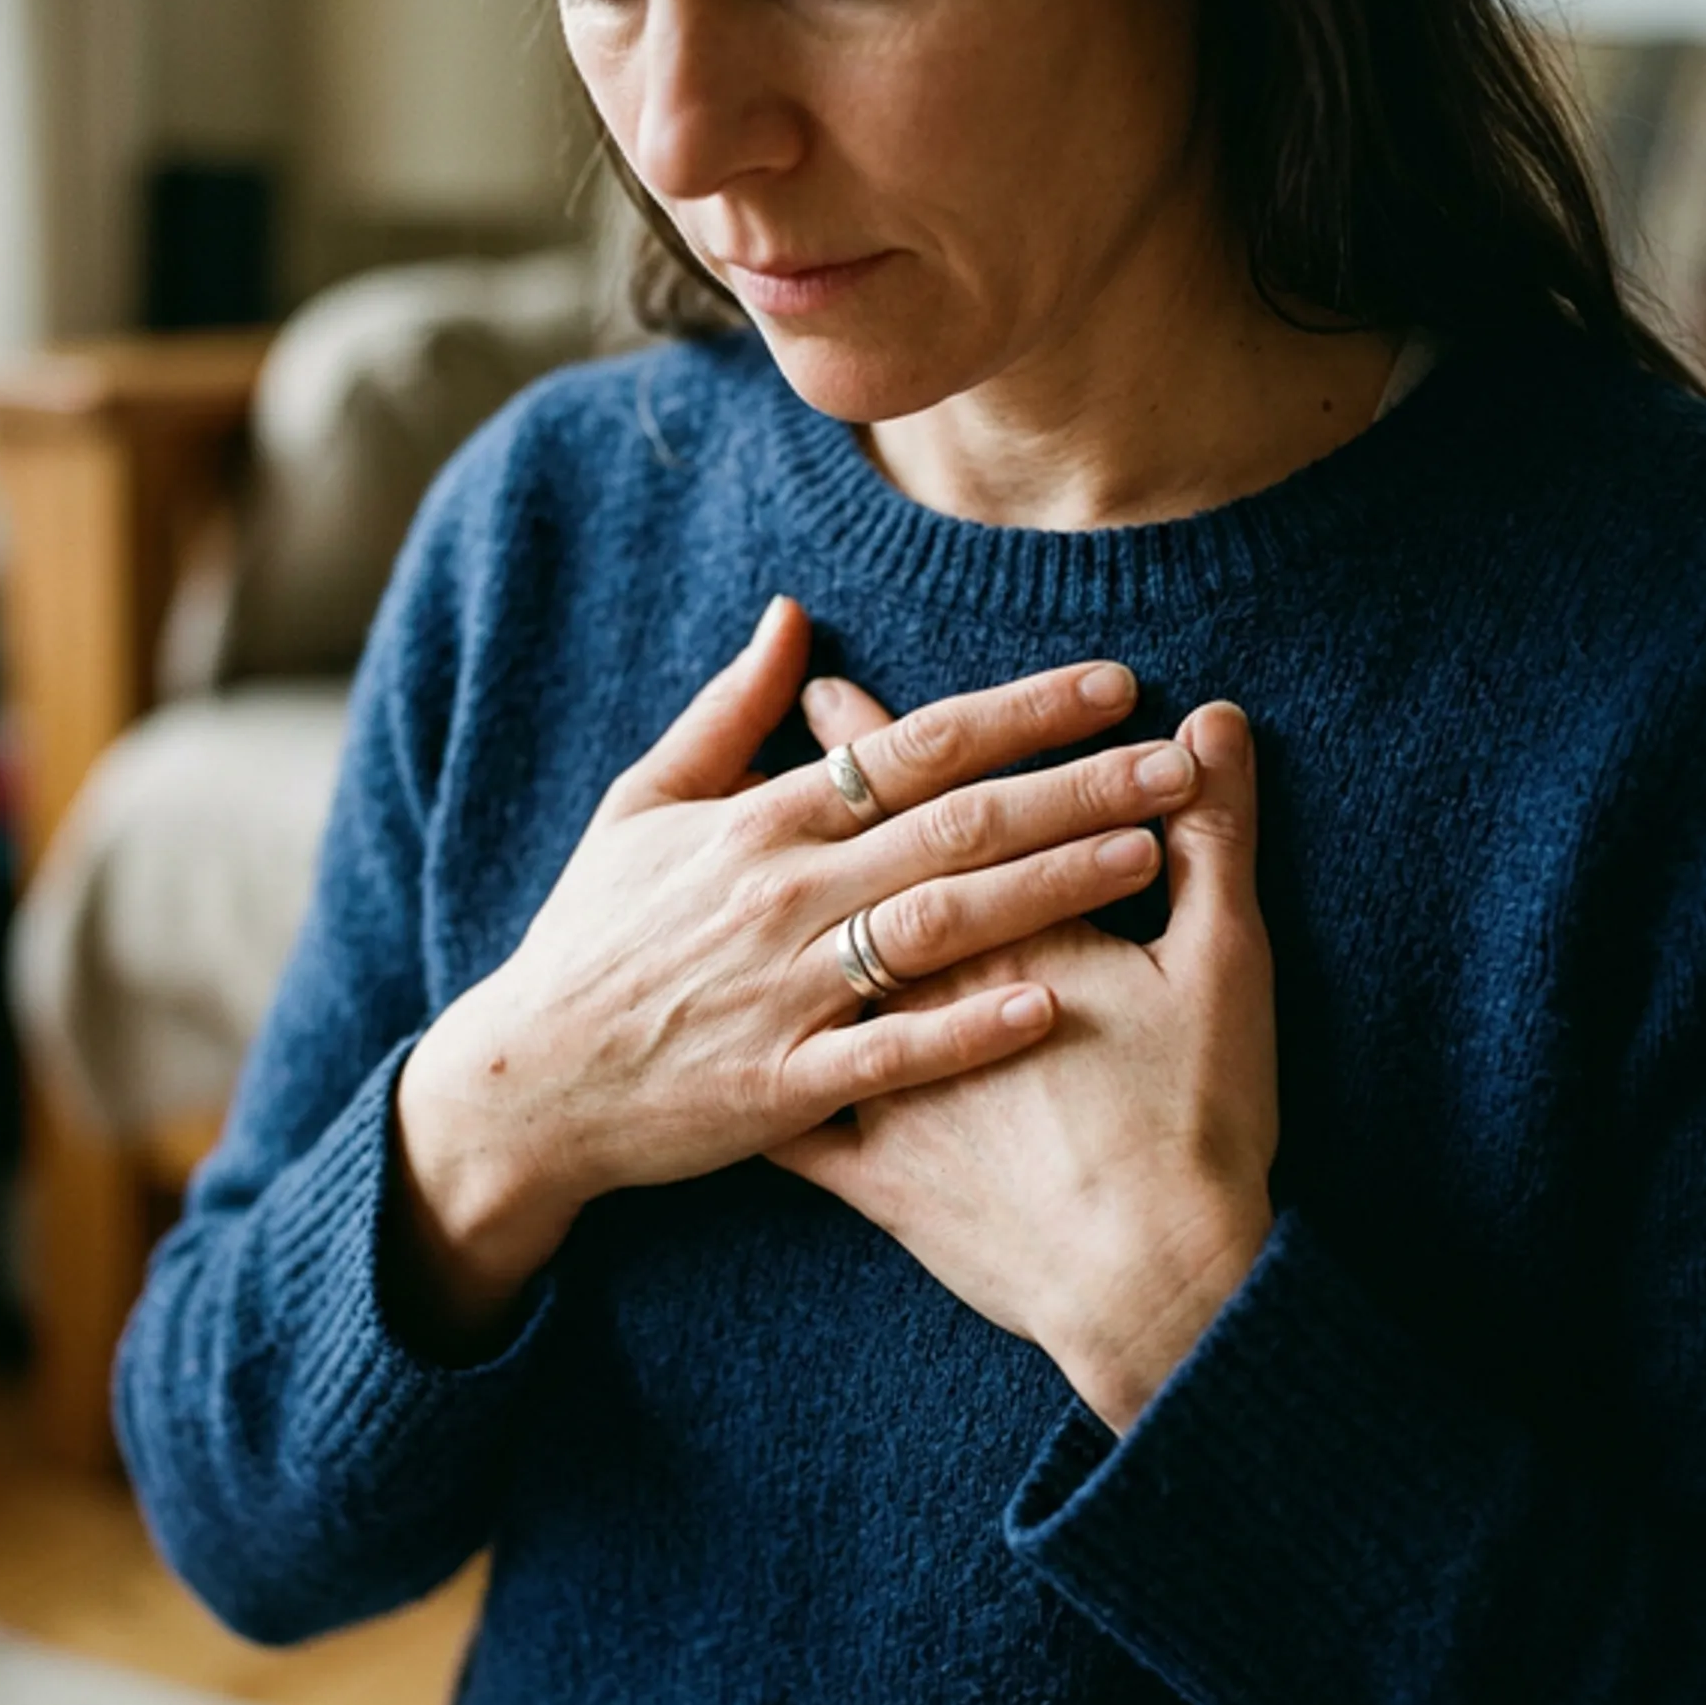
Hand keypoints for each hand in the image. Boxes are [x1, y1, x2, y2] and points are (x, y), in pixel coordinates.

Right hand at [395, 595, 1207, 1306]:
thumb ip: (726, 713)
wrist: (528, 1080)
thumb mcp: (640, 806)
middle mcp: (783, 894)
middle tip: (1177, 762)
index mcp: (759, 820)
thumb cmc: (592, 936)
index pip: (914, 745)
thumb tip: (791, 617)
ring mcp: (785, 991)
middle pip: (954, 824)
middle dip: (1076, 786)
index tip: (1116, 683)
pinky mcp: (784, 1087)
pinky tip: (1052, 1001)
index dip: (1022, 710)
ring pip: (941, 923)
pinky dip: (969, 1028)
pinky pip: (893, 1055)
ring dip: (1051, 886)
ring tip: (1151, 854)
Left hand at [763, 683, 1278, 1435]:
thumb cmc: (1198, 1119)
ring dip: (769, 927)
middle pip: (844, 877)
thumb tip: (1214, 722)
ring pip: (802, 985)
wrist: (1155, 1277)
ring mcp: (884, 1085)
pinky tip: (714, 1064)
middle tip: (744, 773)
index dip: (873, 743)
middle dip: (798, 814)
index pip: (921, 810)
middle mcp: (919, 992)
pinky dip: (753, 1085)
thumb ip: (1218, 838)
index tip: (822, 692)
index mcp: (1001, 931)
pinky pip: (791, 1128)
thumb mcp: (1229, 963)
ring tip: (732, 883)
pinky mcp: (874, 1175)